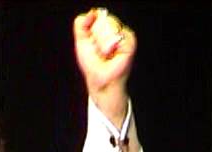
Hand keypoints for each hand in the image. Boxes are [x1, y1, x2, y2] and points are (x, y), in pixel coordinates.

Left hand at [74, 8, 136, 127]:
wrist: (98, 79)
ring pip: (110, 27)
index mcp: (106, 27)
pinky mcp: (130, 42)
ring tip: (105, 53)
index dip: (91, 29)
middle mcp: (116, 29)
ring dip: (102, 43)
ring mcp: (124, 35)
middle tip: (99, 50)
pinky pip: (118, 36)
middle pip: (104, 20)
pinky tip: (111, 55)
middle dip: (96, 37)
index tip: (91, 42)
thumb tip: (92, 11)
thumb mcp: (81, 41)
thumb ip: (81, 24)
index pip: (98, 16)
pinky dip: (110, 47)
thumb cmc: (91, 63)